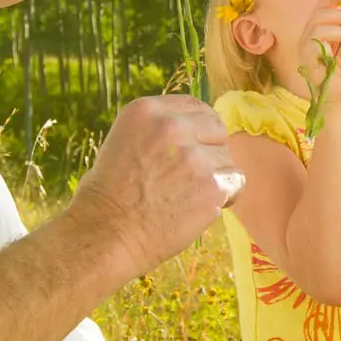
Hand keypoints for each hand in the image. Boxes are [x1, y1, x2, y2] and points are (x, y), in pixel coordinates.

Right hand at [70, 94, 235, 272]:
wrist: (105, 234)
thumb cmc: (109, 196)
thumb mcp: (125, 142)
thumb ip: (160, 131)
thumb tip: (196, 132)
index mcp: (147, 111)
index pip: (194, 106)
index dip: (199, 128)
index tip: (196, 145)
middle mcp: (172, 127)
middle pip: (217, 129)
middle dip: (210, 150)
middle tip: (191, 176)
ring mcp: (193, 157)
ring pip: (227, 159)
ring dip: (216, 177)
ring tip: (187, 196)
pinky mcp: (210, 186)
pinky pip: (235, 184)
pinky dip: (225, 197)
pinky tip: (199, 208)